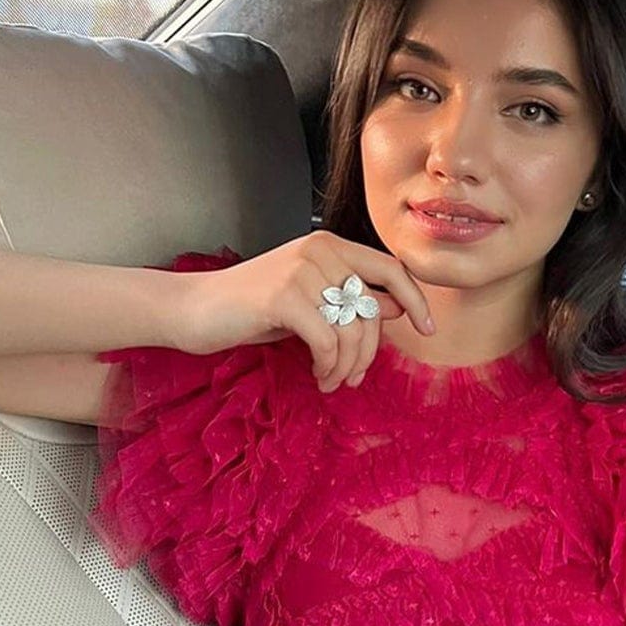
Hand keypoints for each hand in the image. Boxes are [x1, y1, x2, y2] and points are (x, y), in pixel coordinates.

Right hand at [179, 230, 435, 391]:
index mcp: (329, 245)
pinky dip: (328, 367)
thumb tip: (399, 306)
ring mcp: (300, 271)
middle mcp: (318, 250)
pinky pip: (328, 343)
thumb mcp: (311, 302)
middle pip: (372, 309)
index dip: (416, 299)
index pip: (390, 268)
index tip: (429, 329)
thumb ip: (352, 299)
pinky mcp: (282, 297)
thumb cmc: (254, 308)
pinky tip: (318, 376)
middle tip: (352, 378)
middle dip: (369, 353)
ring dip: (346, 366)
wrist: (196, 309)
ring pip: (351, 330)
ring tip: (331, 381)